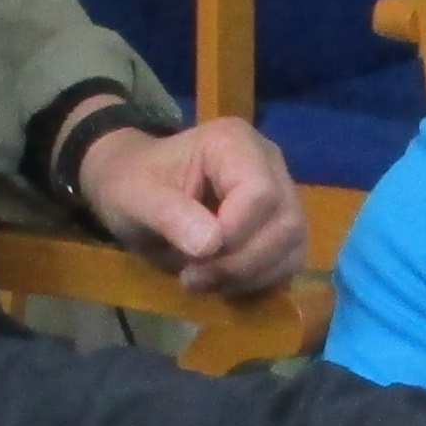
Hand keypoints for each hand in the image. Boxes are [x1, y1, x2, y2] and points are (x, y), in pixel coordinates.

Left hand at [78, 114, 308, 297]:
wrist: (134, 187)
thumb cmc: (132, 184)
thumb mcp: (135, 197)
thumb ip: (170, 215)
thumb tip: (210, 245)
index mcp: (234, 142)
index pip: (261, 193)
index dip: (235, 234)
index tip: (194, 256)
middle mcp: (269, 164)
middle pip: (286, 223)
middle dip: (241, 263)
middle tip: (192, 278)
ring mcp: (281, 195)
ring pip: (293, 247)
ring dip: (250, 277)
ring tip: (202, 281)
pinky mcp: (281, 226)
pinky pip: (289, 262)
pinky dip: (258, 282)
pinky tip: (222, 283)